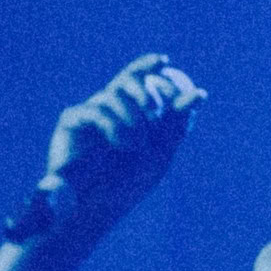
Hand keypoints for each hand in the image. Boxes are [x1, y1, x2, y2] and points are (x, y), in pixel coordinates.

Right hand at [37, 54, 204, 235]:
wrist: (93, 210)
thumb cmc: (126, 187)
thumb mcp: (159, 153)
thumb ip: (177, 123)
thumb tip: (199, 92)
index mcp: (132, 116)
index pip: (142, 81)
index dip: (150, 67)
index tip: (165, 60)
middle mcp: (111, 111)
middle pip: (126, 79)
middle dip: (143, 87)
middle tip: (153, 107)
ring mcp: (90, 114)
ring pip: (113, 95)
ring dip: (132, 119)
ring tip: (135, 146)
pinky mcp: (71, 121)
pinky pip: (94, 109)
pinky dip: (112, 125)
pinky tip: (119, 144)